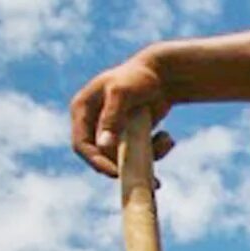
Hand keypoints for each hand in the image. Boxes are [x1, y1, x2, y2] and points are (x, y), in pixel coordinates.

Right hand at [69, 54, 175, 177]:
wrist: (163, 74)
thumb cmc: (139, 77)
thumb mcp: (122, 93)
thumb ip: (111, 118)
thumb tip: (103, 146)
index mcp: (83, 110)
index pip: (81, 144)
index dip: (95, 161)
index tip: (115, 173)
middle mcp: (94, 122)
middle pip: (102, 157)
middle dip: (125, 165)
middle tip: (145, 176)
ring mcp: (113, 131)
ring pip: (123, 159)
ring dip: (146, 158)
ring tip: (166, 140)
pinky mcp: (130, 137)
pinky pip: (138, 156)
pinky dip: (156, 152)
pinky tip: (168, 137)